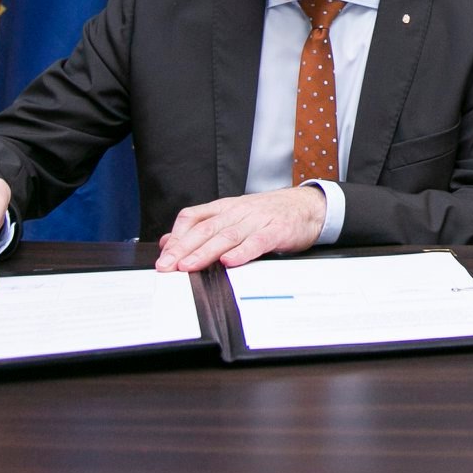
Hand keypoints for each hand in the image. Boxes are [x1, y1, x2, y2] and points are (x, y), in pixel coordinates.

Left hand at [155, 187, 326, 271]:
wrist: (308, 206)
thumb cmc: (270, 213)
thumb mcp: (234, 216)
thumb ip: (203, 227)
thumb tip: (168, 242)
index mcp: (226, 207)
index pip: (193, 217)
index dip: (176, 236)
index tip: (163, 256)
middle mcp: (239, 212)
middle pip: (206, 229)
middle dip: (183, 248)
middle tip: (167, 265)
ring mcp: (258, 220)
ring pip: (227, 236)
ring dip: (206, 252)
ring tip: (189, 266)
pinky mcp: (278, 231)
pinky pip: (258, 242)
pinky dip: (243, 252)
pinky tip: (230, 261)